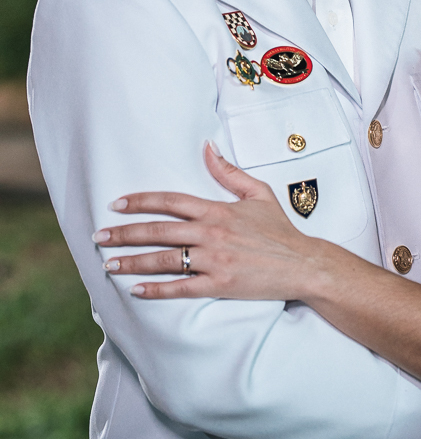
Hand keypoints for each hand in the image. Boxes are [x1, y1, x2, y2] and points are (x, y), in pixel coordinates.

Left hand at [93, 144, 326, 299]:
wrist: (302, 264)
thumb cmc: (280, 230)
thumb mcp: (258, 193)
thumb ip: (229, 172)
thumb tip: (207, 148)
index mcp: (217, 210)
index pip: (171, 201)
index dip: (141, 201)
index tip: (117, 204)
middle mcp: (212, 233)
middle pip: (159, 231)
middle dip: (125, 233)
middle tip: (100, 235)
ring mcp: (215, 261)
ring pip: (164, 260)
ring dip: (133, 262)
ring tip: (109, 263)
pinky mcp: (219, 286)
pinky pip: (181, 288)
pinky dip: (156, 289)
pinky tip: (136, 290)